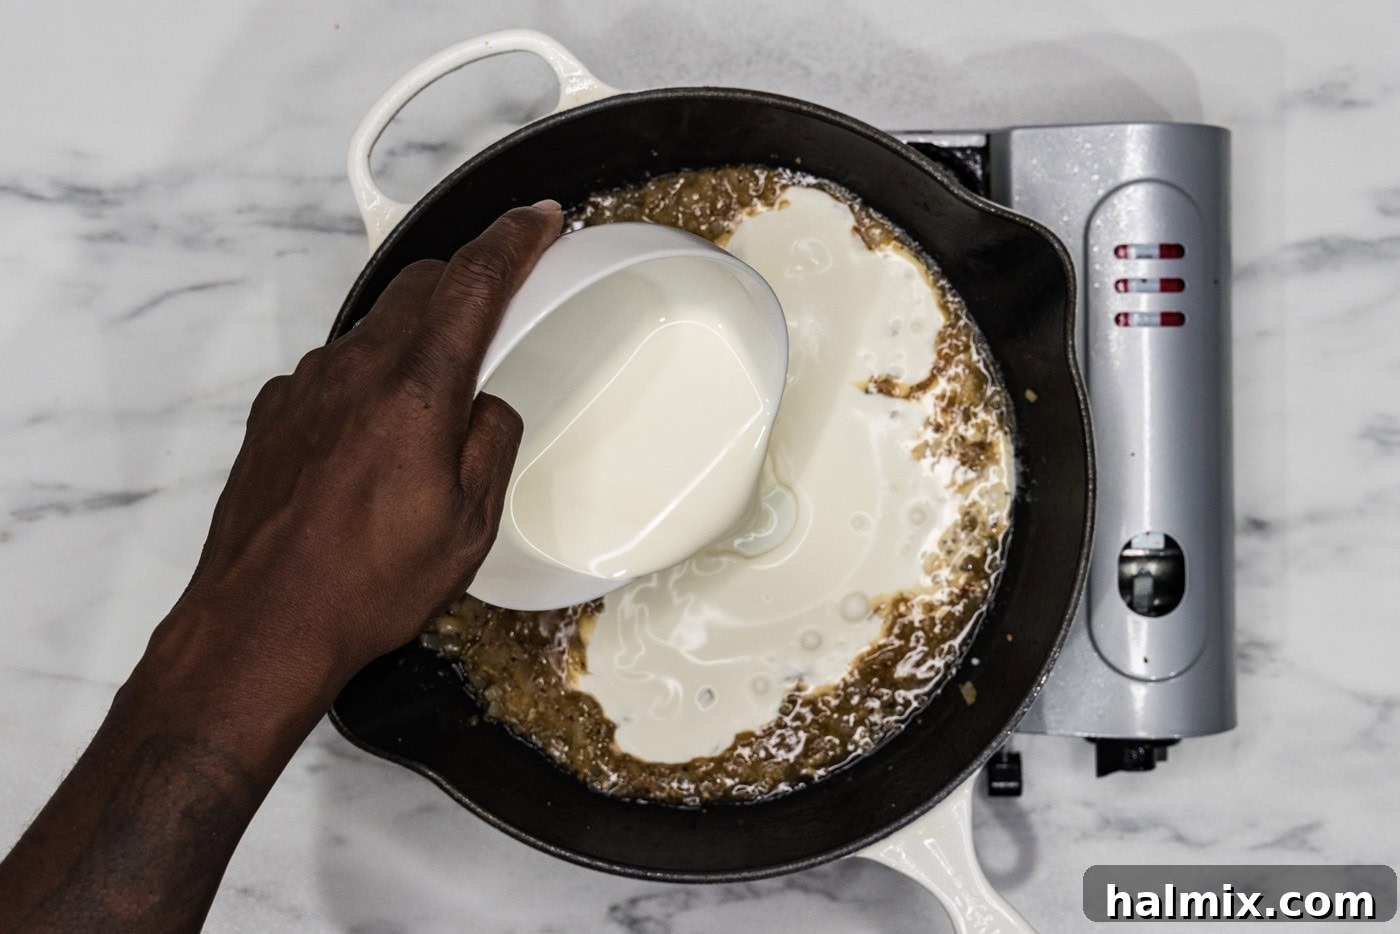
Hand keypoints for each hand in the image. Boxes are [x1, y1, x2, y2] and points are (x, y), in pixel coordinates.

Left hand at [166, 201, 563, 691]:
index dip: (514, 238)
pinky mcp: (276, 412)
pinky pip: (334, 370)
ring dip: (416, 335)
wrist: (262, 622)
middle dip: (468, 279)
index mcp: (416, 389)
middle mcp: (355, 371)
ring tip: (437, 397)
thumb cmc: (362, 584)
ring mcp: (306, 386)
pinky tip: (377, 436)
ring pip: (375, 326)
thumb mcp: (469, 524)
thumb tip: (488, 406)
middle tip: (501, 302)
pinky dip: (368, 378)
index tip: (537, 218)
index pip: (474, 281)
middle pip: (420, 284)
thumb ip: (492, 441)